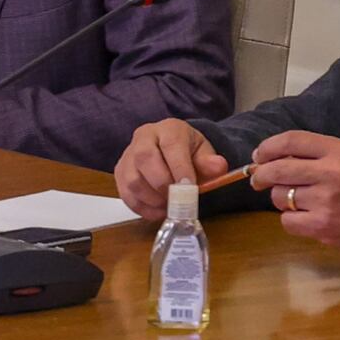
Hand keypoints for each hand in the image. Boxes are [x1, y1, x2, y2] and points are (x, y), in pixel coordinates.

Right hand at [115, 115, 230, 221]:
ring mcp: (128, 156)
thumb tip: (218, 167)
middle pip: (145, 159)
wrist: (170, 149)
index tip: (189, 188)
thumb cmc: (187, 151)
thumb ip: (210, 161)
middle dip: (163, 184)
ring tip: (169, 205)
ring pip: (133, 180)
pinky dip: (143, 208)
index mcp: (168, 129)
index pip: (170, 144)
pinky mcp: (120, 173)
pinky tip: (158, 210)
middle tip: (177, 200)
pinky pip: (126, 194)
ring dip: (152, 199)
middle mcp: (144, 138)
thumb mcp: (203, 152)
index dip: (179, 168)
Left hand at [241, 130, 339, 250]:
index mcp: (337, 150)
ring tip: (298, 200)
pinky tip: (306, 217)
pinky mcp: (322, 226)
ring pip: (280, 197)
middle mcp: (330, 173)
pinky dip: (291, 219)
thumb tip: (272, 158)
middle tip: (258, 179)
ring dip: (282, 199)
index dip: (267, 147)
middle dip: (260, 175)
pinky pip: (287, 221)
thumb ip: (315, 154)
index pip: (290, 141)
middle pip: (277, 170)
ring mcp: (325, 201)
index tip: (259, 155)